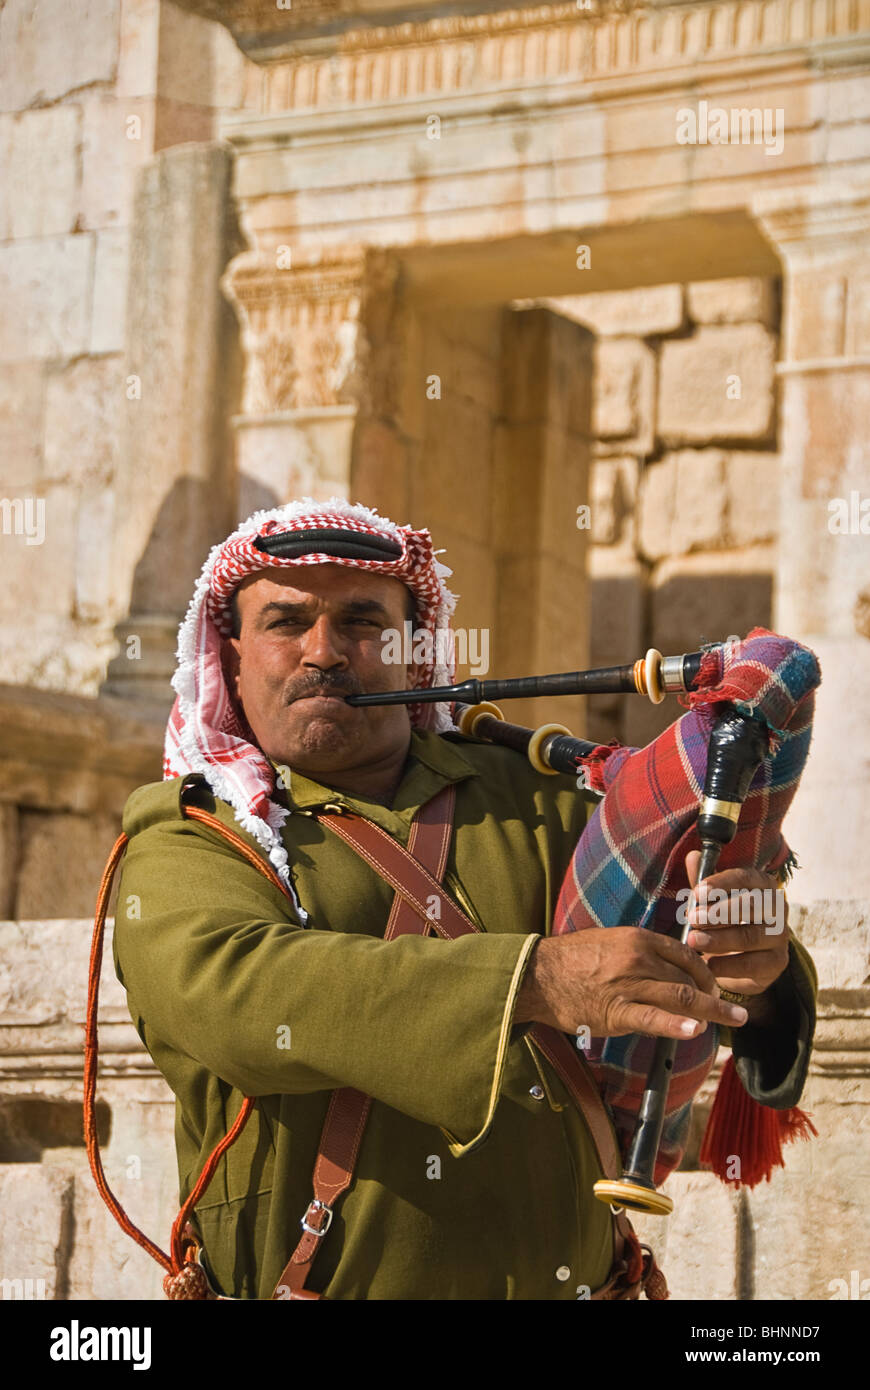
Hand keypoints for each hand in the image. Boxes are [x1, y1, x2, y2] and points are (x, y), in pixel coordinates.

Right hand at [515, 924, 749, 1039]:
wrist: (537, 975)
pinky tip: (695, 1031)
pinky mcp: (615, 1011)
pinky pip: (653, 1018)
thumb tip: (668, 966)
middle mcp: (638, 958)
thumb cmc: (572, 960)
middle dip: (712, 995)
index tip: (714, 986)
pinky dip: (677, 1025)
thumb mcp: (611, 942)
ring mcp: (627, 984)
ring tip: (730, 1020)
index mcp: (638, 938)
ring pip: (680, 996)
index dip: (707, 972)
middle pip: (688, 977)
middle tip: (726, 1009)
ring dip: (711, 1010)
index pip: (687, 955)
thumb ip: (640, 952)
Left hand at [684, 850, 789, 1024]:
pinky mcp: (778, 961)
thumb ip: (705, 883)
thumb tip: (693, 856)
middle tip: (692, 919)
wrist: (745, 959)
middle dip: (718, 912)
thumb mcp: (714, 901)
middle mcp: (777, 907)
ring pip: (751, 935)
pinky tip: (709, 966)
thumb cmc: (728, 921)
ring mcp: (781, 935)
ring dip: (719, 939)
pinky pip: (754, 964)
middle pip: (750, 906)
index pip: (746, 878)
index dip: (721, 884)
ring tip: (693, 941)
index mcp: (762, 885)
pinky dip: (729, 965)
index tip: (697, 893)